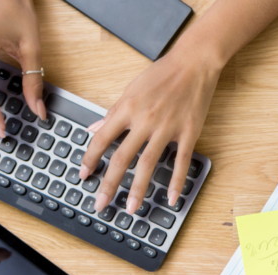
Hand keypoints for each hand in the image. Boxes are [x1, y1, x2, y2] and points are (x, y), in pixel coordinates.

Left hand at [80, 48, 220, 215]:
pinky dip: (177, 182)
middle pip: (122, 157)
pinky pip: (181, 162)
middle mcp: (144, 120)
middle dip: (109, 183)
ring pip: (149, 163)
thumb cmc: (162, 74)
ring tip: (131, 208)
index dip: (90, 158)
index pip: (102, 138)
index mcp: (127, 108)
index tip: (84, 175)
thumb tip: (94, 129)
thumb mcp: (130, 89)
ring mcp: (167, 128)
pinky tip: (172, 198)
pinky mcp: (188, 133)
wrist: (194, 64)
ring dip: (139, 188)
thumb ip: (112, 113)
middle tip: (101, 203)